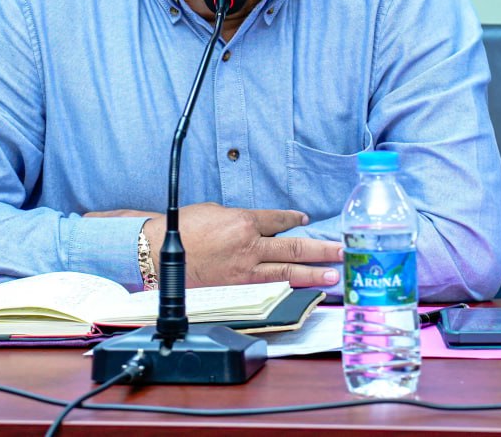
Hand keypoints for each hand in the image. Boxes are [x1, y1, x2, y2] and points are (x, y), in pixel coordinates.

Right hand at [139, 202, 341, 287]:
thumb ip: (240, 220)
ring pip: (287, 270)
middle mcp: (249, 245)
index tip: (305, 219)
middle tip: (343, 248)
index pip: (277, 219)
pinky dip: (287, 285)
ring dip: (313, 271)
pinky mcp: (237, 288)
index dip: (293, 219)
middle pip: (293, 245)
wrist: (157, 253)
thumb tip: (257, 226)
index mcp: (243, 221)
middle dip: (321, 247)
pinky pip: (268, 285)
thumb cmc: (183, 229)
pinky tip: (302, 287)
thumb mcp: (215, 212)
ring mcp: (245, 270)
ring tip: (334, 273)